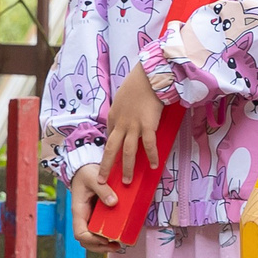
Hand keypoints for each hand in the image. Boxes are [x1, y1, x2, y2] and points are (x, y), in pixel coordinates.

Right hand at [67, 165, 116, 250]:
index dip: (92, 240)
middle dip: (99, 247)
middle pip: (86, 240)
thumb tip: (114, 202)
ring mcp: (90, 217)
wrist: (85, 168)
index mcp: (79, 211)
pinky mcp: (97, 215)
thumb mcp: (94, 178)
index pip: (80, 233)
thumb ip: (103, 189)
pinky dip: (107, 236)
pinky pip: (100, 230)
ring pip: (92, 238)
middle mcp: (83, 217)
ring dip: (103, 245)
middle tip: (116, 247)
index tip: (105, 239)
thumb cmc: (87, 173)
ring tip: (118, 246)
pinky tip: (118, 236)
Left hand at [102, 66, 165, 187]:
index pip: (109, 138)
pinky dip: (152, 156)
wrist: (148, 76)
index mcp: (114, 117)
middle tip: (103, 181)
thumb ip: (123, 109)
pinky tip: (155, 166)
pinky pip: (149, 145)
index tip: (109, 161)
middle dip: (106, 167)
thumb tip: (126, 116)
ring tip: (127, 181)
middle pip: (111, 150)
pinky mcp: (148, 125)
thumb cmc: (138, 84)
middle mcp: (121, 124)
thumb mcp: (123, 97)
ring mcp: (134, 126)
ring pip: (127, 152)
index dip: (108, 151)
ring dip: (127, 168)